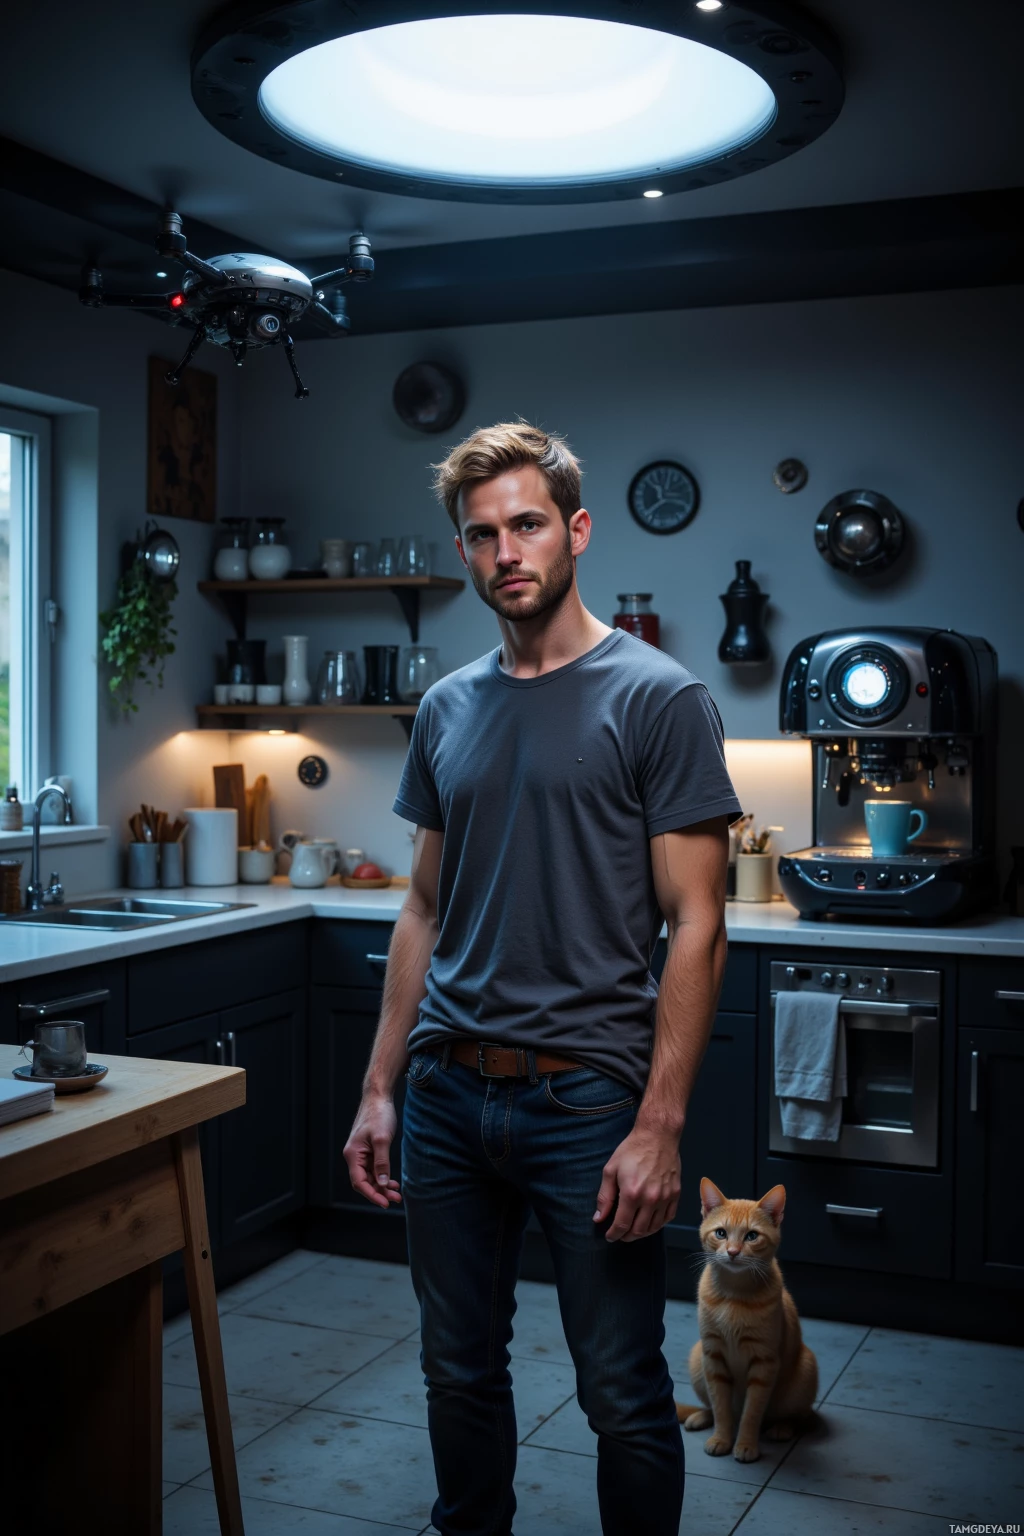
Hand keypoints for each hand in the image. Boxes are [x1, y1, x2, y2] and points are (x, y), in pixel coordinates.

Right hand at [343, 1093, 402, 1209]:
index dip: (372, 1195)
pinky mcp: (368, 1150)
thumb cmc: (379, 1114)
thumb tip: (381, 1183)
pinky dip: (382, 1176)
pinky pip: (374, 1168)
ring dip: (382, 1186)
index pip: (359, 1182)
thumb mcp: (382, 1139)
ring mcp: (361, 1153)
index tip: (385, 1203)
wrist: (379, 1096)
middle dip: (379, 1192)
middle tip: (395, 1200)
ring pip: (370, 1176)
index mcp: (353, 1154)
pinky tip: (392, 1181)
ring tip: (396, 1193)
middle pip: (364, 1181)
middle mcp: (354, 1156)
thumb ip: (382, 1162)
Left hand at [593, 1125, 680, 1241]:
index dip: (613, 1235)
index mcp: (632, 1194)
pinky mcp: (676, 1194)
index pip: (621, 1225)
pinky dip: (658, 1225)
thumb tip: (599, 1218)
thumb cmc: (633, 1150)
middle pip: (638, 1230)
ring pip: (654, 1227)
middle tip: (620, 1234)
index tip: (609, 1236)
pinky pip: (668, 1218)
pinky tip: (650, 1222)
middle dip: (626, 1236)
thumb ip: (605, 1196)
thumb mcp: (611, 1170)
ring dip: (642, 1233)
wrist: (658, 1136)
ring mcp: (665, 1198)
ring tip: (633, 1230)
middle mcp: (650, 1200)